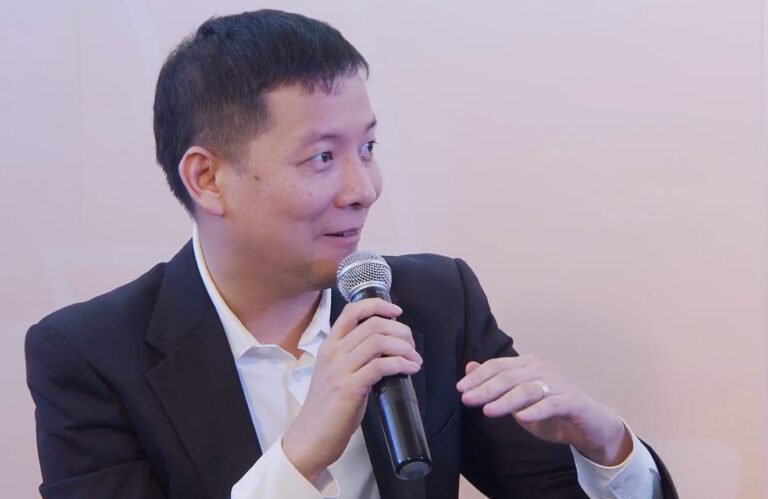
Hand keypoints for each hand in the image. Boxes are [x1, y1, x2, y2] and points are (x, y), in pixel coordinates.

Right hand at [282, 298, 421, 480]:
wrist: (311, 437)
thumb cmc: (328, 408)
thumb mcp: (337, 373)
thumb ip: (355, 357)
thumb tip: (387, 349)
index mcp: (329, 346)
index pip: (352, 310)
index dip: (377, 305)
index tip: (396, 311)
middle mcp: (333, 352)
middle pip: (373, 324)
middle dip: (400, 330)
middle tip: (411, 344)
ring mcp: (340, 369)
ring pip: (379, 341)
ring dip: (404, 347)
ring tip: (415, 359)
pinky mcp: (350, 387)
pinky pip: (382, 365)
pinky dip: (402, 364)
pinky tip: (410, 369)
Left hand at [456, 354, 631, 465]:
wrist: (587, 424)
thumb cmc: (549, 410)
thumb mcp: (517, 398)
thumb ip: (496, 383)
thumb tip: (470, 367)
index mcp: (527, 364)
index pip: (497, 366)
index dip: (478, 377)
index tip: (460, 389)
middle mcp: (541, 369)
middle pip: (509, 376)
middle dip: (486, 388)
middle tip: (467, 400)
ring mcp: (557, 384)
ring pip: (527, 389)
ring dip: (505, 400)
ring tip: (487, 411)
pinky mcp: (571, 401)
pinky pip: (551, 404)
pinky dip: (536, 411)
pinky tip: (521, 419)